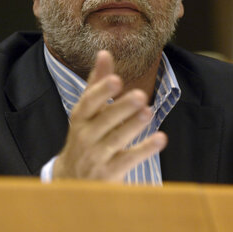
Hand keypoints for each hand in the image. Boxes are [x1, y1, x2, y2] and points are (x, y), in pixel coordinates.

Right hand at [53, 50, 166, 181]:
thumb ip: (97, 82)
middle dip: (122, 107)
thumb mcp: (87, 111)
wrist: (71, 179)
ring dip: (132, 125)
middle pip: (105, 120)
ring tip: (149, 111)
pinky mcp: (109, 173)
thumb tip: (104, 52)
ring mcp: (97, 156)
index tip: (116, 79)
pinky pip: (128, 160)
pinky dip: (144, 150)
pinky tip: (161, 138)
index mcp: (80, 117)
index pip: (89, 102)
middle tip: (140, 94)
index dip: (101, 90)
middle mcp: (86, 136)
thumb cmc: (85, 135)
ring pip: (116, 139)